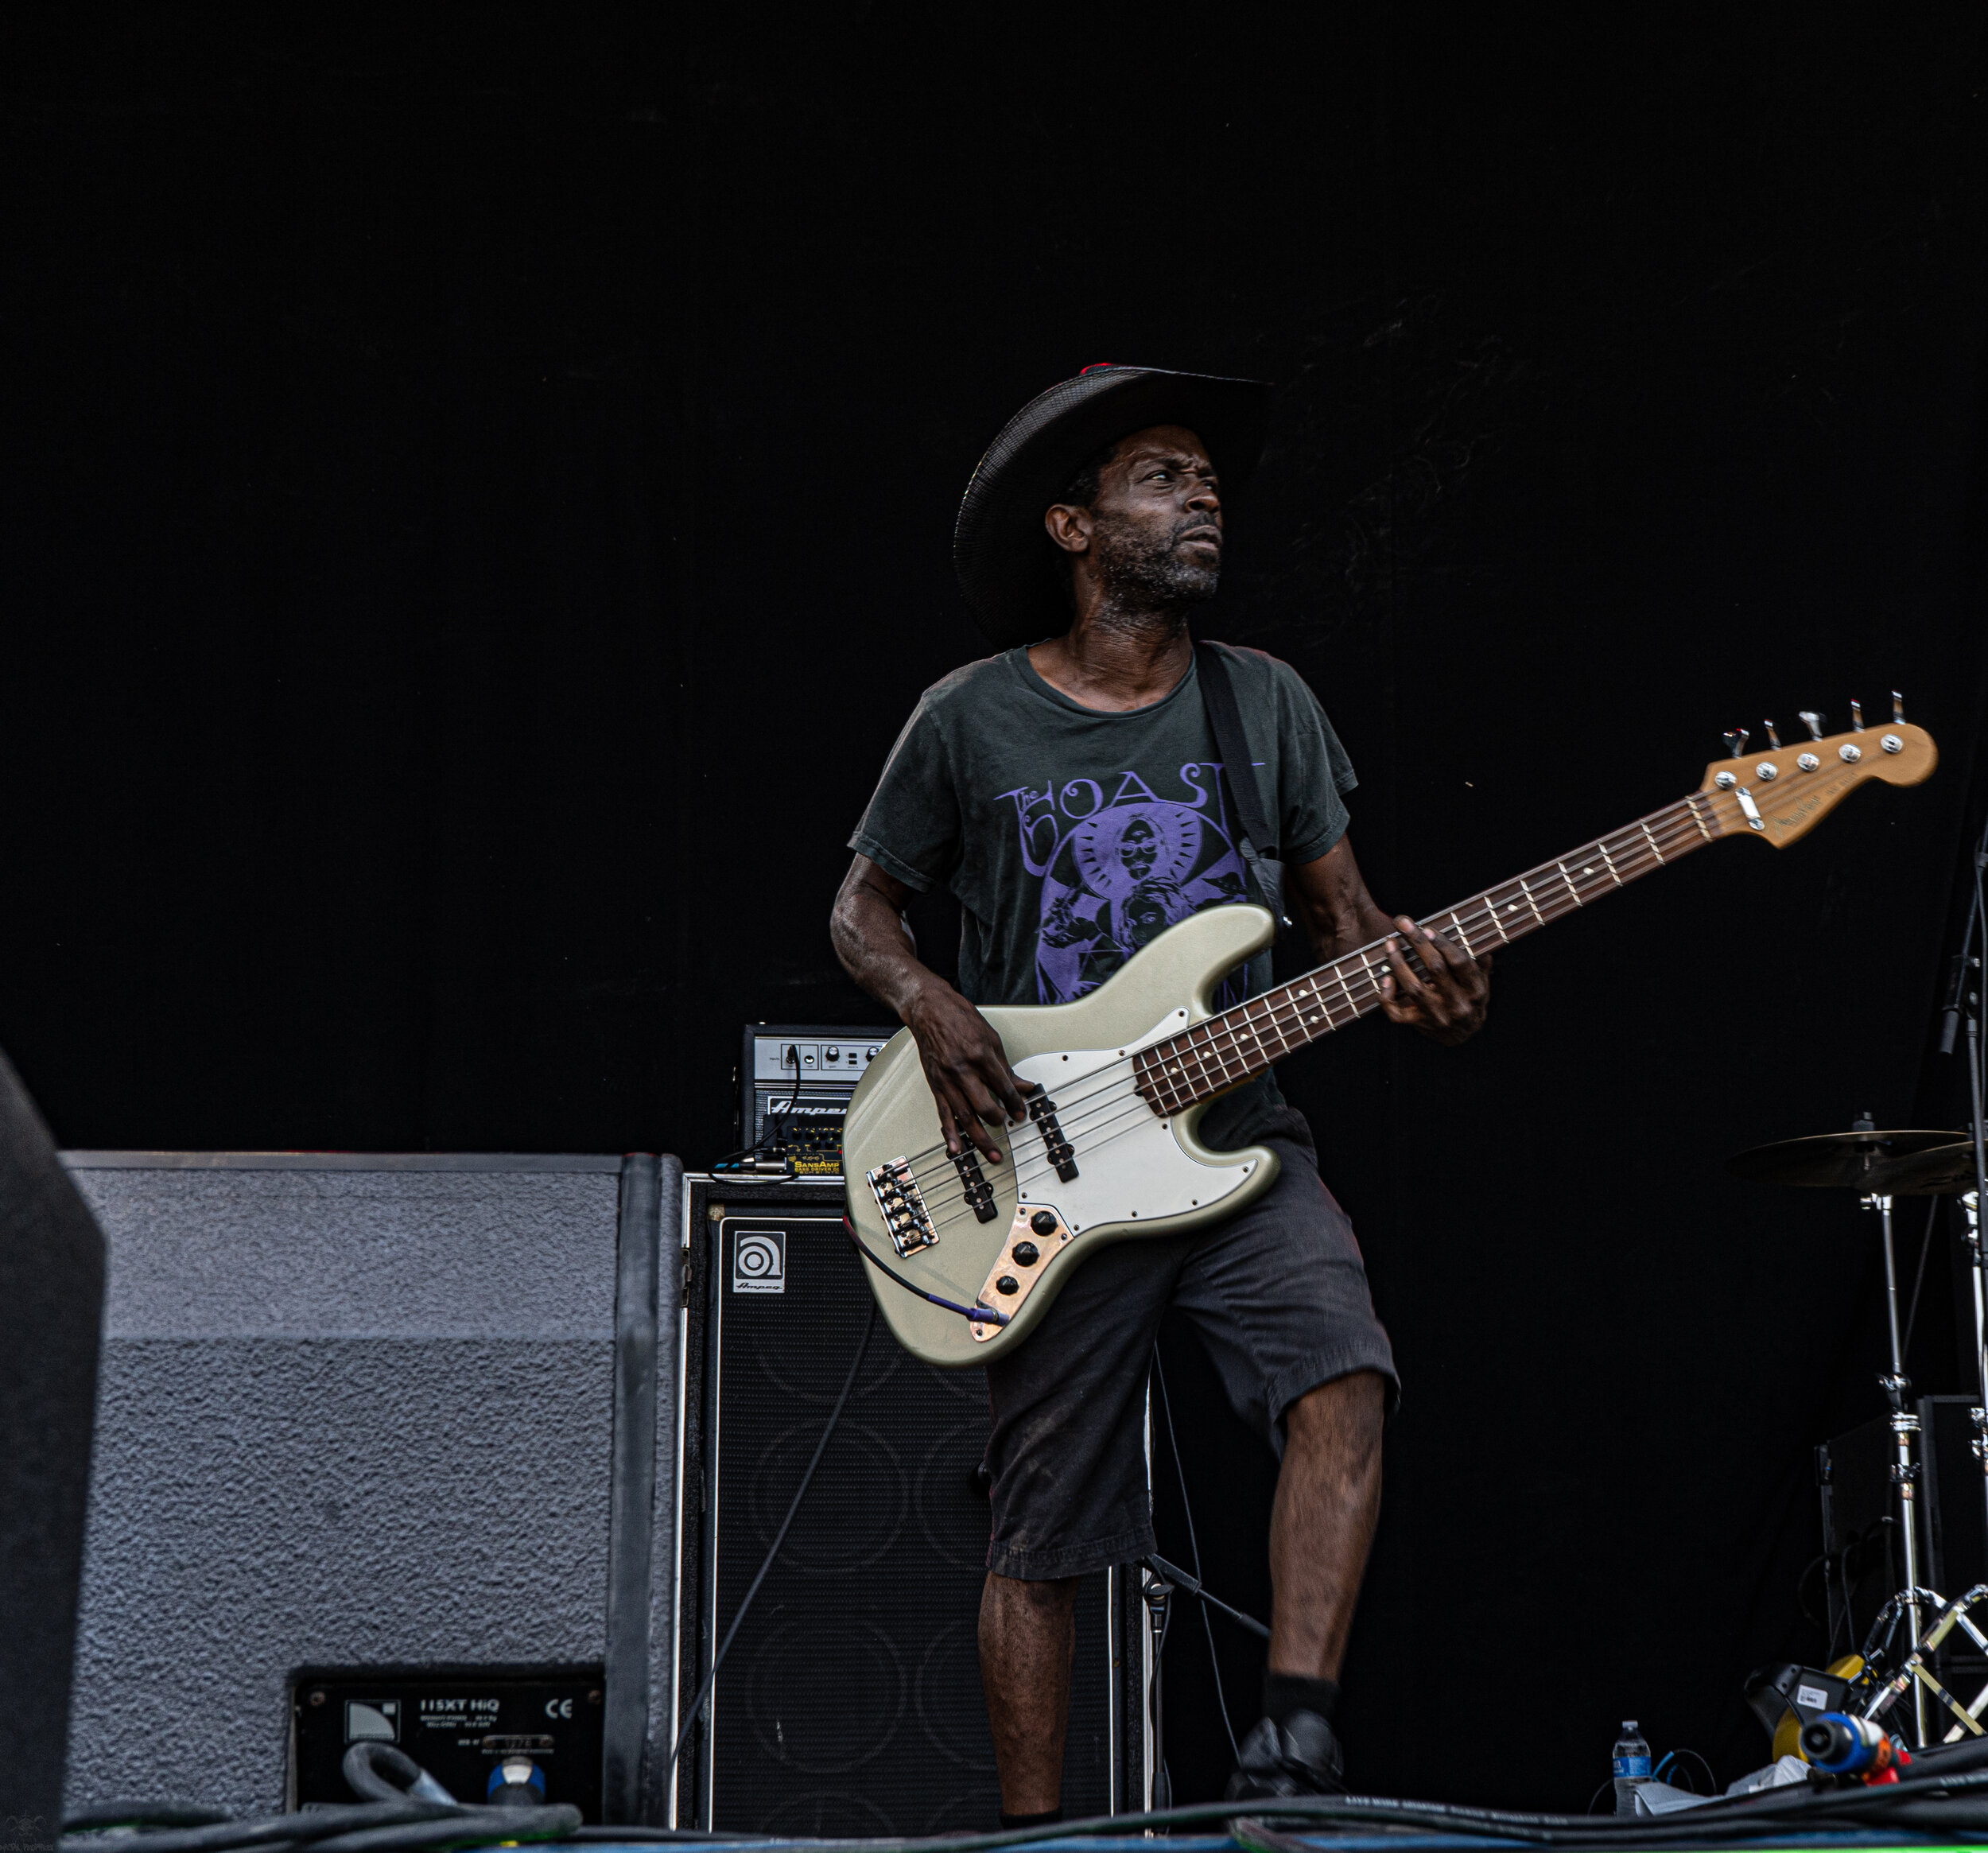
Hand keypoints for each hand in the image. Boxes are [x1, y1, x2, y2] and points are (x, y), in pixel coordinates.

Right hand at [905, 981, 1032, 1162]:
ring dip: (980, 1138)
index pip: (1004, 1088)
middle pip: (985, 1106)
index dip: (1016, 1104)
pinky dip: (950, 1133)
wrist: (929, 1010)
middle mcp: (963, 1070)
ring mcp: (947, 1080)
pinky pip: (944, 1114)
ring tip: (992, 1153)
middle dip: (999, 1120)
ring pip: (965, 1116)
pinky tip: (956, 1148)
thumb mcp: (991, 1038)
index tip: (1022, 1112)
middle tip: (1007, 1125)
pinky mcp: (936, 1085)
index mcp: (981, 1056)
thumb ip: (1006, 1068)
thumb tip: (1023, 1086)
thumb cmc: (959, 1019)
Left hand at [1378, 917, 1489, 1044]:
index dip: (1443, 944)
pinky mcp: (1419, 1024)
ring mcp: (1436, 1016)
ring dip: (1398, 963)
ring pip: (1414, 988)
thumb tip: (1482, 946)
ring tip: (1390, 944)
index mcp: (1475, 991)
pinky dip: (1387, 995)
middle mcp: (1457, 1004)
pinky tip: (1385, 978)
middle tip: (1403, 923)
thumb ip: (1480, 964)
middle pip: (1435, 969)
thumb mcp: (1482, 983)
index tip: (1427, 928)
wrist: (1463, 1036)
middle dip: (1417, 943)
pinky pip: (1396, 1012)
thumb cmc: (1471, 1001)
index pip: (1460, 963)